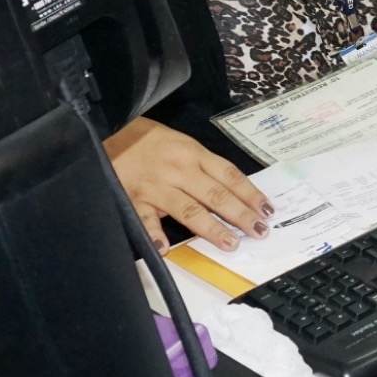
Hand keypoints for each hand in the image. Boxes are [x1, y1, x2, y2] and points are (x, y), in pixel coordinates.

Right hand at [104, 117, 273, 252]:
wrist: (109, 128)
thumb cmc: (148, 139)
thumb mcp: (181, 144)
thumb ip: (202, 167)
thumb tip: (230, 192)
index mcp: (193, 154)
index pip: (229, 176)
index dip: (250, 193)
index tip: (267, 210)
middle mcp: (178, 169)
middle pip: (215, 194)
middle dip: (240, 214)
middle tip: (259, 230)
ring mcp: (155, 184)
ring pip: (188, 209)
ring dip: (211, 228)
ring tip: (230, 243)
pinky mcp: (132, 196)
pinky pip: (144, 218)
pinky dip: (154, 233)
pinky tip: (164, 248)